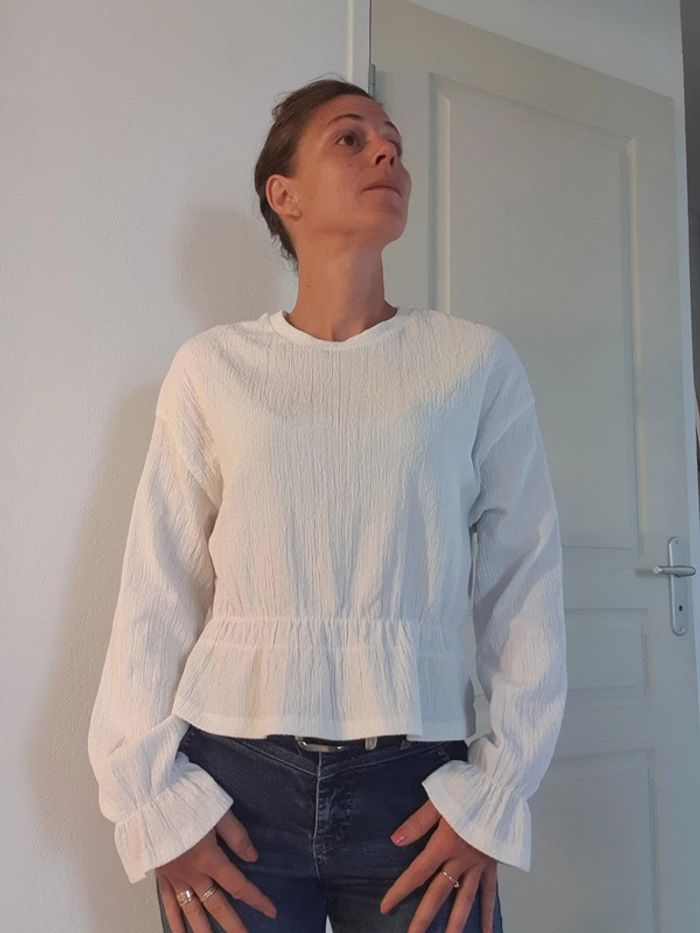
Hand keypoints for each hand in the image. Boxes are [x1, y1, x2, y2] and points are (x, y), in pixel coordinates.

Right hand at [155, 810, 277, 931]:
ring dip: (203, 930)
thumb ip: (236, 835)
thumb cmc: (183, 799)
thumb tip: (253, 857)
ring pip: (191, 911)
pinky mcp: (160, 874)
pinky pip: (167, 903)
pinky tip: (178, 932)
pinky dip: (174, 919)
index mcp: (209, 858)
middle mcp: (192, 873)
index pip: (238, 885)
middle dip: (233, 925)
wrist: (148, 799)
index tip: (271, 911)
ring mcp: (174, 876)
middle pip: (216, 905)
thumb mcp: (217, 810)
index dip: (256, 900)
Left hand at [379, 799, 498, 932]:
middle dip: (424, 918)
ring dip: (455, 923)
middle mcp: (461, 860)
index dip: (400, 891)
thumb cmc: (468, 789)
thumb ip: (418, 822)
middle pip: (439, 894)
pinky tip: (485, 930)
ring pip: (465, 900)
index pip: (417, 873)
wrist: (501, 787)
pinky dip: (487, 912)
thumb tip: (395, 841)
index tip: (385, 907)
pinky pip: (490, 892)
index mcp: (444, 844)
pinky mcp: (493, 864)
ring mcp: (479, 864)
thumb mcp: (439, 799)